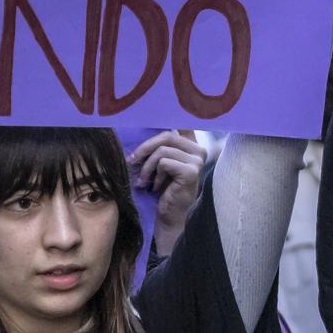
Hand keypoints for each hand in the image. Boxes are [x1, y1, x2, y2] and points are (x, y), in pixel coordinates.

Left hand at [128, 130, 208, 255]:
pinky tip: (155, 186)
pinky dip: (154, 175)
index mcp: (193, 145)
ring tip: (144, 180)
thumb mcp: (159, 162)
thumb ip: (159, 144)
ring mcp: (197, 161)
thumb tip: (141, 122)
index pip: (182, 123)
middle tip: (132, 161)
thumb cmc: (162, 189)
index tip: (151, 116)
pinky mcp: (191, 171)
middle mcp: (199, 150)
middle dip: (145, 148)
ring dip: (147, 167)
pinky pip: (163, 162)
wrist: (169, 215)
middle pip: (167, 135)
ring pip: (162, 150)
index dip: (167, 120)